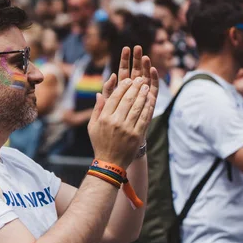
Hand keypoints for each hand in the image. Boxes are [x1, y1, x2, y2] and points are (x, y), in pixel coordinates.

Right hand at [88, 47, 157, 168]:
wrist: (110, 163)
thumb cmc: (100, 143)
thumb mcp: (92, 126)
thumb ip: (97, 109)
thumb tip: (99, 94)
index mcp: (104, 118)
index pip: (115, 97)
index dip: (123, 87)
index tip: (128, 80)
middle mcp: (115, 122)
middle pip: (127, 99)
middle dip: (135, 87)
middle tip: (139, 80)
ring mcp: (127, 128)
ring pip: (137, 107)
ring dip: (142, 95)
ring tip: (145, 87)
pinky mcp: (137, 135)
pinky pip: (144, 117)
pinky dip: (148, 107)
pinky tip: (149, 100)